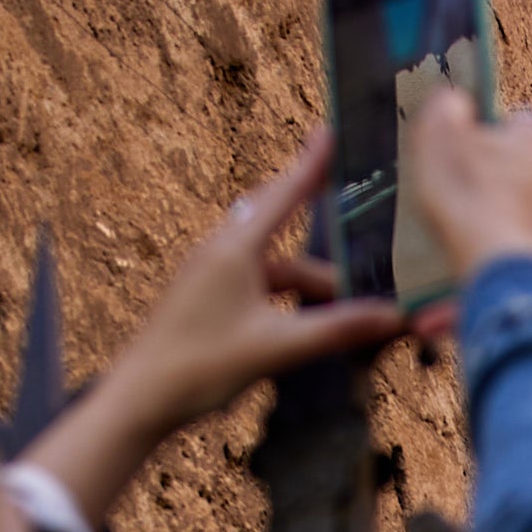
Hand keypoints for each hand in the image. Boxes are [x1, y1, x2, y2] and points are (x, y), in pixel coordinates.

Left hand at [20, 129, 408, 524]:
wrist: (138, 401)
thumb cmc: (200, 366)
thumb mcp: (277, 347)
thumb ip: (336, 330)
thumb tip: (393, 318)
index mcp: (235, 248)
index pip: (283, 193)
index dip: (310, 163)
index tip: (330, 130)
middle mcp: (221, 252)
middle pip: (280, 226)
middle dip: (321, 233)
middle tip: (355, 220)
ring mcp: (211, 276)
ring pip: (274, 267)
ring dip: (311, 286)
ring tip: (350, 311)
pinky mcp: (206, 300)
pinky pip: (258, 286)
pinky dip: (288, 300)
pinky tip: (308, 324)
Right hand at [404, 98, 531, 293]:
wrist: (506, 272)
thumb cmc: (469, 205)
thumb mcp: (438, 145)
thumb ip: (444, 113)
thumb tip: (452, 100)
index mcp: (530, 141)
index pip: (526, 121)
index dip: (504, 132)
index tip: (484, 147)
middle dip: (518, 177)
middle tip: (484, 196)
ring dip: (526, 215)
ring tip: (492, 233)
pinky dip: (531, 248)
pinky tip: (507, 260)